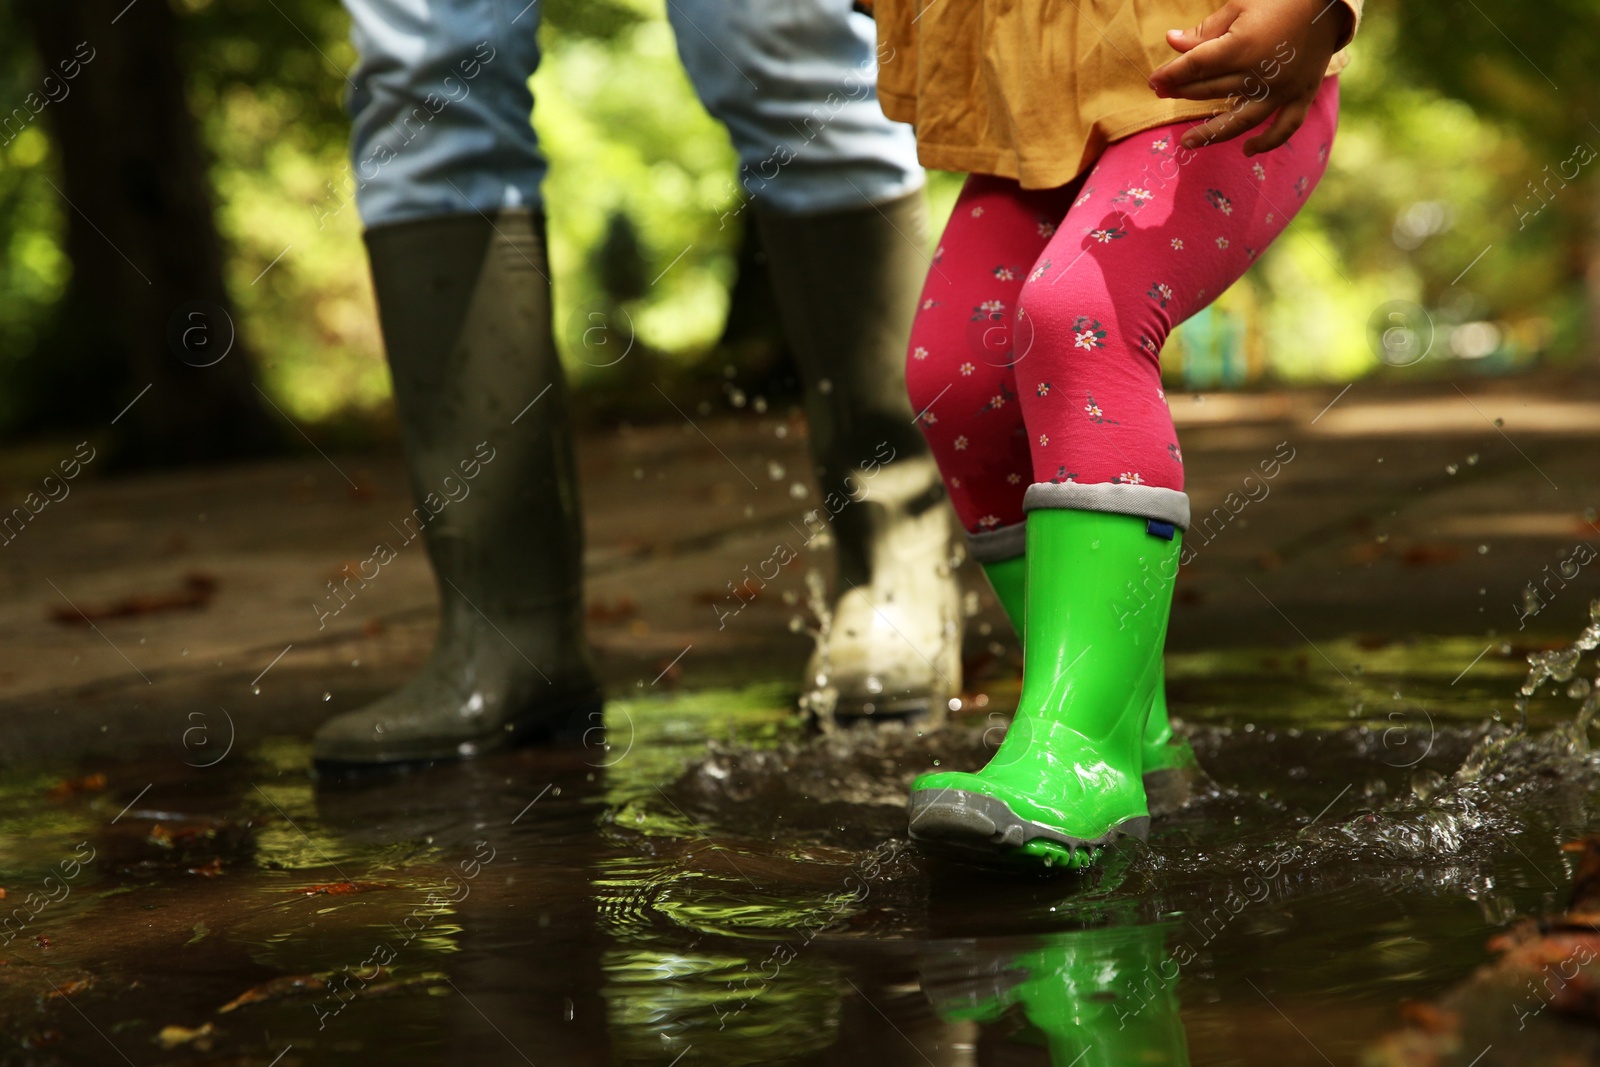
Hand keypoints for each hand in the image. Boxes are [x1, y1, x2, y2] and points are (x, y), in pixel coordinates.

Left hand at [1148, 0, 1351, 154]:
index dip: (1171, 75)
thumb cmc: (1279, 0)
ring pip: (1240, 119)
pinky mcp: (1301, 97)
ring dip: (1212, 133)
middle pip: (1211, 91)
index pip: (1195, 67)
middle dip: (1182, 93)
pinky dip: (1268, 142)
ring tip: (1188, 143)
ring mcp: (1281, 90)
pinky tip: (1248, 151)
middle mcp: (1259, 74)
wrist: (1328, 2)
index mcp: (1241, 48)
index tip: (1153, 82)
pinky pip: (1284, 128)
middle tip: (1164, 97)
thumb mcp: (1239, 7)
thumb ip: (1205, 31)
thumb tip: (1171, 41)